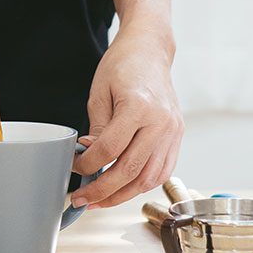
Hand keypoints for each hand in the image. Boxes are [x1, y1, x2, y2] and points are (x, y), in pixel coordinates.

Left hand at [72, 29, 182, 208]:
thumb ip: (97, 129)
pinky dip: (142, 185)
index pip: (110, 149)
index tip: (74, 168)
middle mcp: (161, 122)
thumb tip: (90, 159)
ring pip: (149, 177)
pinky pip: (162, 171)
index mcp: (138, 106)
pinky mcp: (178, 136)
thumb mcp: (99, 94)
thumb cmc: (122, 66)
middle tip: (81, 200)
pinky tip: (123, 189)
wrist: (150, 51)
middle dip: (102, 191)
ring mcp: (173, 131)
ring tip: (100, 201)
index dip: (88, 165)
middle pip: (130, 169)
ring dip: (122, 195)